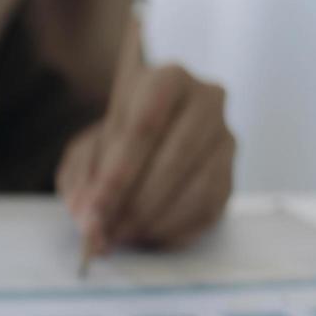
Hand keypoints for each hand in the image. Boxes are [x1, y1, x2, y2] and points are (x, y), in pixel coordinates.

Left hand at [57, 13, 235, 254]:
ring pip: (197, 186)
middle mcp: (206, 101)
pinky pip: (210, 207)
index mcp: (166, 80)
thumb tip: (88, 216)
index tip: (94, 210)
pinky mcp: (232, 172)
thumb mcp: (85, 150)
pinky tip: (147, 236)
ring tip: (121, 235)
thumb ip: (83, 179)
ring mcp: (225, 138)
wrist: (145, 136)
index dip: (117, 176)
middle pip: (174, 158)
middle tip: (105, 232)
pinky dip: (175, 229)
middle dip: (135, 204)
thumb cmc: (113, 140)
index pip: (144, 128)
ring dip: (154, 220)